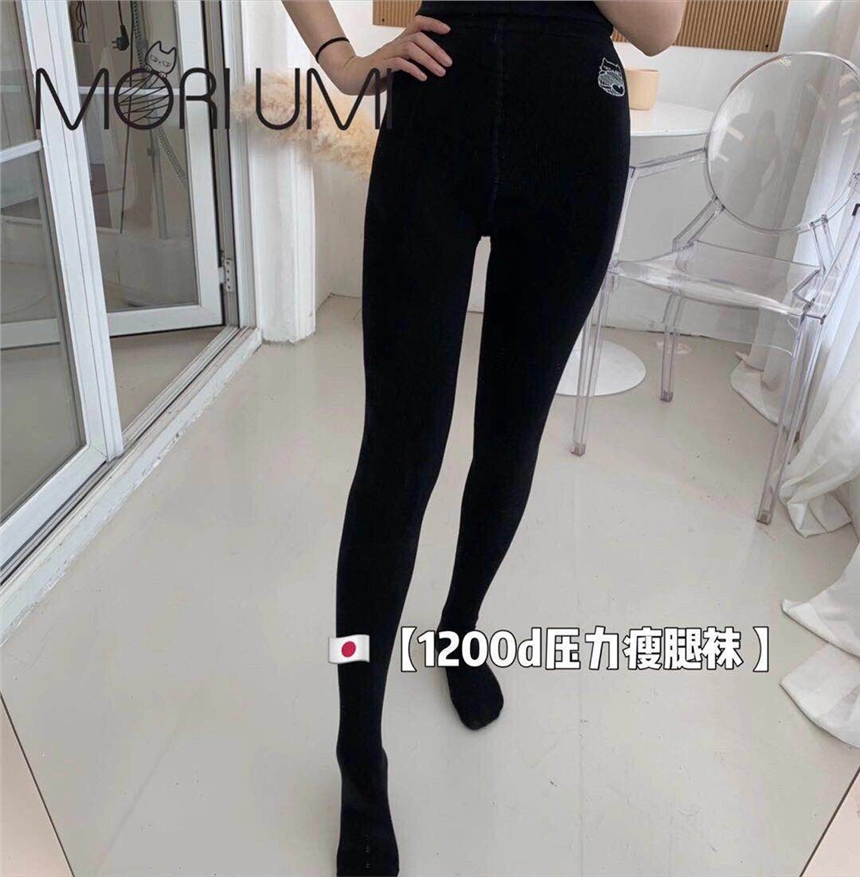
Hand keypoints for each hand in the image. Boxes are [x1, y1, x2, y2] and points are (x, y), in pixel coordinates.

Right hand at [329, 16, 452, 94]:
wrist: (353, 79)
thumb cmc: (377, 74)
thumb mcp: (398, 67)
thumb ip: (411, 64)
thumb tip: (434, 68)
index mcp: (400, 42)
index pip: (417, 24)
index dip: (433, 23)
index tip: (447, 31)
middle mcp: (395, 44)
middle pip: (418, 37)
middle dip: (436, 49)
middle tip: (448, 63)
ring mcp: (387, 53)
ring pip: (411, 48)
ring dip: (428, 60)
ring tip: (440, 72)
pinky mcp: (381, 65)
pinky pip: (400, 63)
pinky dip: (414, 69)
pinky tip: (423, 78)